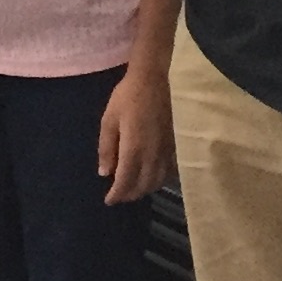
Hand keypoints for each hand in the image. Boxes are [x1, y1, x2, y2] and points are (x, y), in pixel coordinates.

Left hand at [98, 62, 174, 203]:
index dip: (117, 195)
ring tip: (133, 188)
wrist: (156, 80)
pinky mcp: (176, 146)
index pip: (126, 181)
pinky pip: (169, 172)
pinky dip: (159, 179)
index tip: (109, 201)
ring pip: (158, 181)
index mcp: (134, 148)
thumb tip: (105, 173)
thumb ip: (107, 149)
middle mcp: (153, 155)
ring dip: (145, 189)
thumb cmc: (128, 97)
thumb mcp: (109, 120)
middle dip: (130, 194)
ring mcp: (167, 151)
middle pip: (144, 186)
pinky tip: (151, 176)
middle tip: (119, 195)